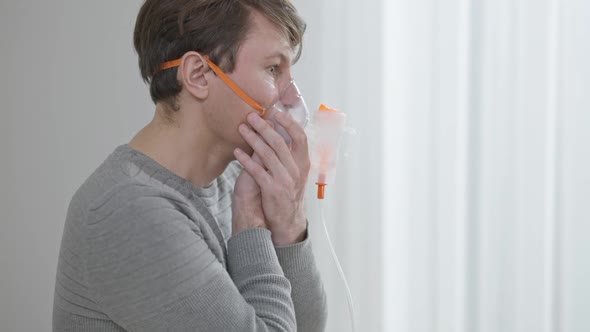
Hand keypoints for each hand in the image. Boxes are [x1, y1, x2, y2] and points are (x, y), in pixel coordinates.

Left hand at [234, 112, 309, 245]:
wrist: (288, 219)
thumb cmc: (289, 192)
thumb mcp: (296, 172)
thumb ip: (290, 155)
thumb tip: (281, 133)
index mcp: (303, 162)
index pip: (300, 137)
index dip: (288, 123)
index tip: (276, 112)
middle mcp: (296, 169)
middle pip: (279, 142)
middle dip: (264, 127)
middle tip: (251, 116)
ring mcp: (284, 179)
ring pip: (267, 154)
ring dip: (252, 139)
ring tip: (242, 128)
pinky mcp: (272, 189)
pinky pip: (256, 170)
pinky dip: (246, 159)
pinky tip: (237, 152)